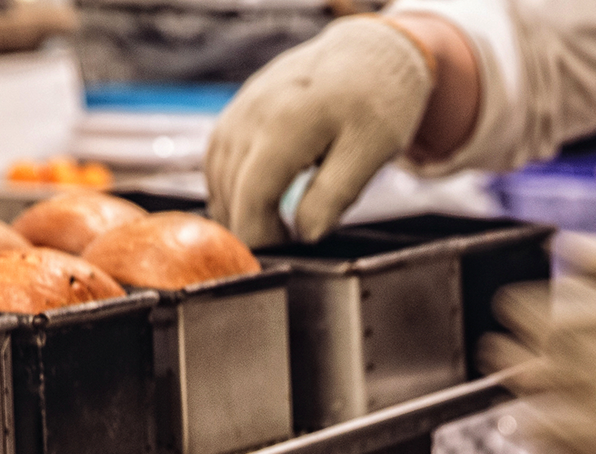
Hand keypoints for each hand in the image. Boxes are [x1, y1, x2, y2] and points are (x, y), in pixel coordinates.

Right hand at [206, 18, 433, 246]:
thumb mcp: (372, 152)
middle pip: (230, 192)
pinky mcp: (235, 112)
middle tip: (284, 249)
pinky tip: (255, 204)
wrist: (368, 54)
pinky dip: (230, 189)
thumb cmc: (378, 103)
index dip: (259, 238)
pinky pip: (217, 161)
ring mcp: (238, 110)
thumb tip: (305, 235)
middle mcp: (253, 113)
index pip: (252, 197)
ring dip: (237, 211)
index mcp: (287, 123)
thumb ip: (334, 195)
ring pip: (217, 179)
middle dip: (250, 229)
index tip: (281, 257)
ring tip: (272, 230)